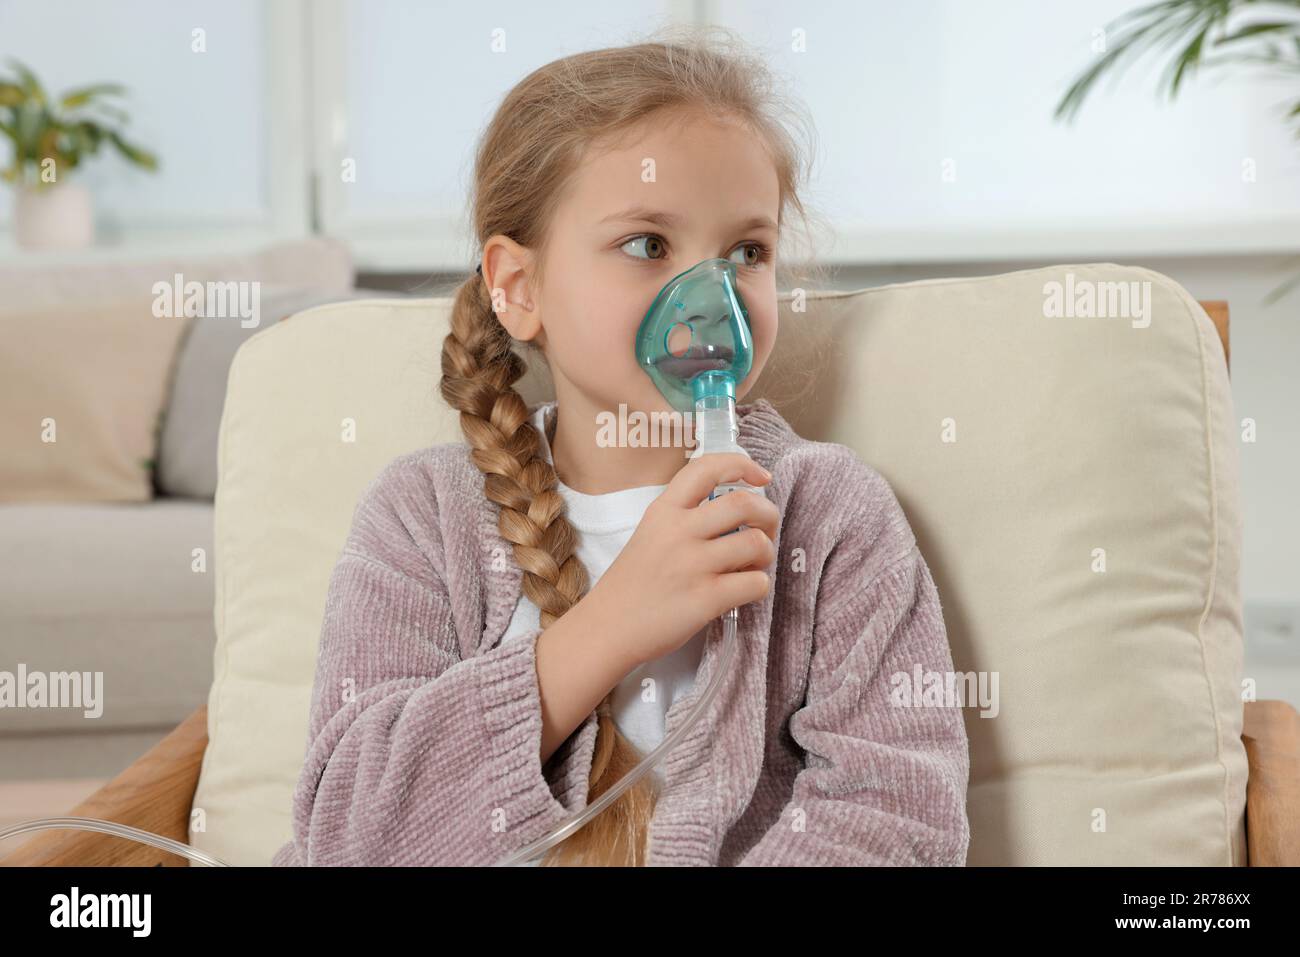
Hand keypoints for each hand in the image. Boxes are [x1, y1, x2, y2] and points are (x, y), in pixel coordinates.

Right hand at [582, 452, 778, 669]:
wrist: (607, 628)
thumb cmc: (631, 586)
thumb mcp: (648, 535)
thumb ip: (684, 519)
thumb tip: (735, 515)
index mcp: (663, 511)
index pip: (707, 468)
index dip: (742, 465)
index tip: (761, 478)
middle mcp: (679, 531)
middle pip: (744, 503)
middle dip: (768, 515)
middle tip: (766, 530)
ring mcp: (693, 565)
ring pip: (757, 544)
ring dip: (766, 555)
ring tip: (753, 566)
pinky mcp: (706, 598)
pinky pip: (756, 583)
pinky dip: (759, 586)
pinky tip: (743, 591)